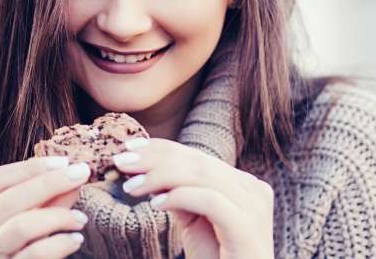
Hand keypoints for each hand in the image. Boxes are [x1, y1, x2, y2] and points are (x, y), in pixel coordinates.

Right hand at [0, 157, 90, 257]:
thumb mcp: (27, 222)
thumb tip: (73, 172)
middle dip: (49, 182)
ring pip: (20, 226)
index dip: (29, 168)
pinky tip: (75, 239)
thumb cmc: (18, 254)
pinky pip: (32, 255)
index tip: (63, 161)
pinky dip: (58, 244)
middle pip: (8, 199)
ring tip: (81, 218)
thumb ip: (47, 200)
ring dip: (57, 216)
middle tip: (81, 174)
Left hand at [113, 138, 274, 258]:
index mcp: (243, 185)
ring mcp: (254, 207)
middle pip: (198, 162)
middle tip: (122, 161)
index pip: (197, 157)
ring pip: (202, 176)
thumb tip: (147, 169)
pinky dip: (179, 197)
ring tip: (130, 185)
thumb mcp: (194, 222)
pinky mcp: (248, 228)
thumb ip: (179, 194)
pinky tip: (156, 204)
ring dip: (159, 176)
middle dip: (155, 159)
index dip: (161, 149)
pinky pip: (209, 201)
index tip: (130, 148)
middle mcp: (254, 190)